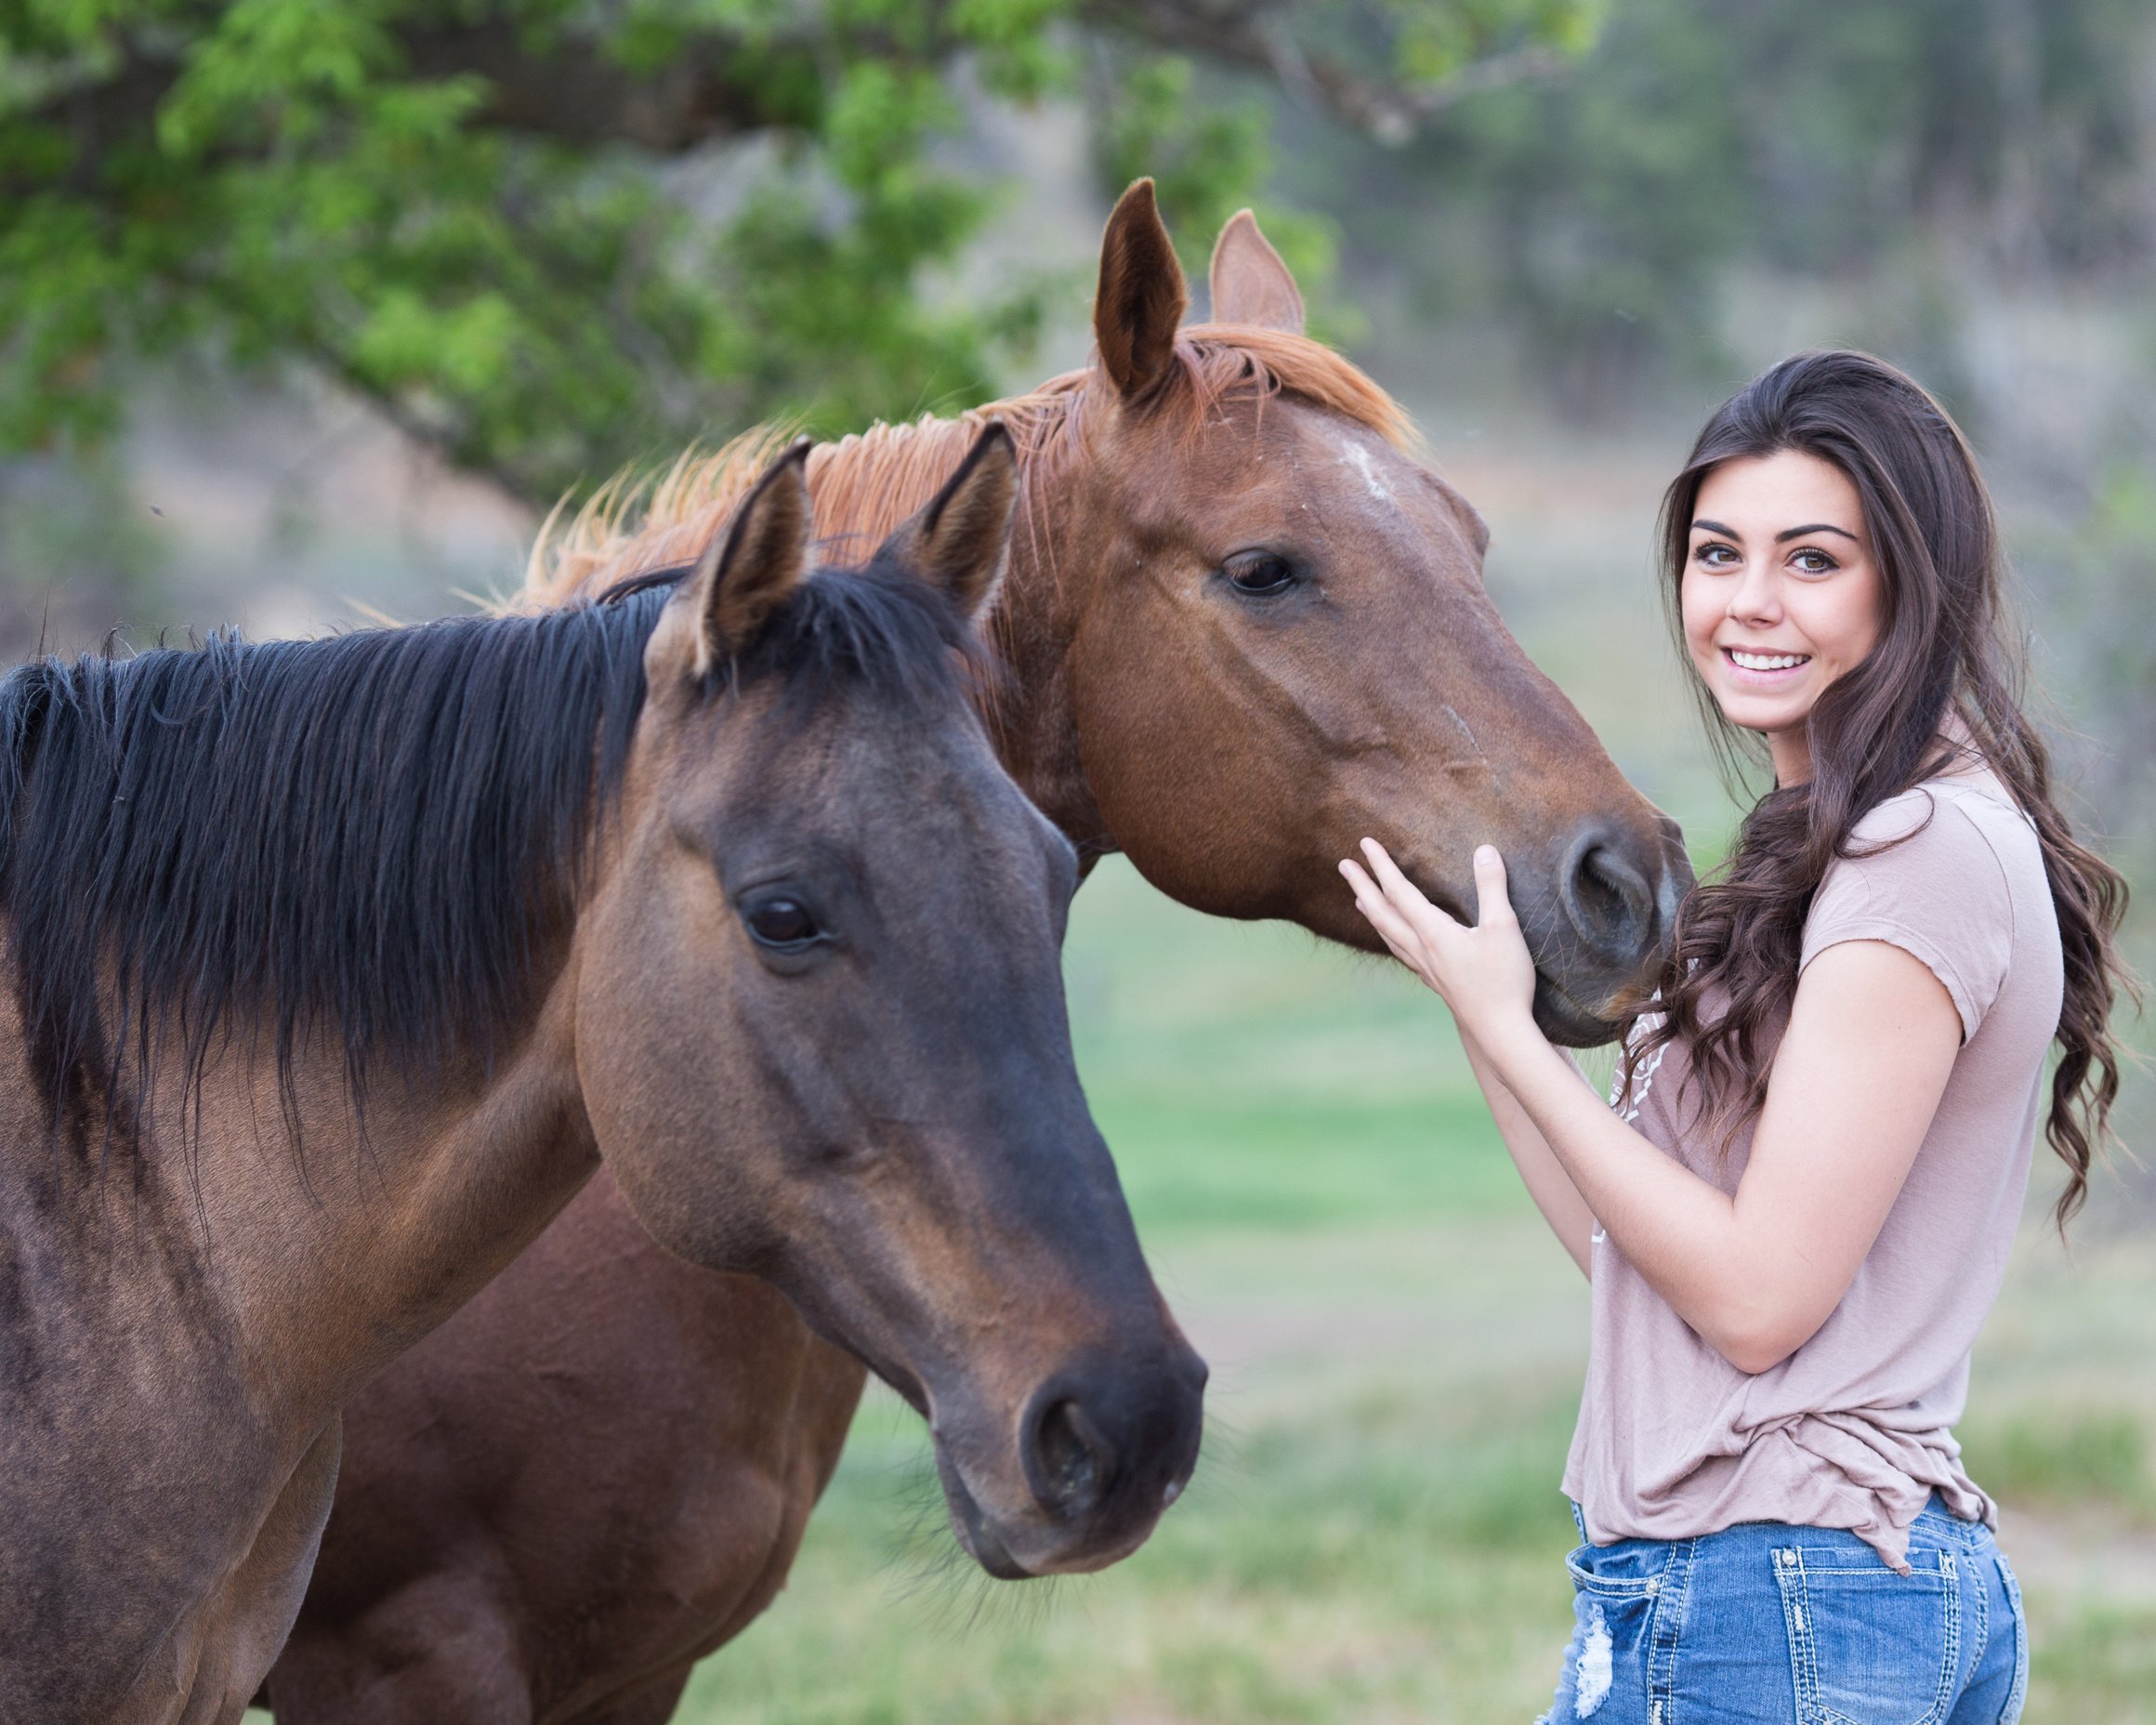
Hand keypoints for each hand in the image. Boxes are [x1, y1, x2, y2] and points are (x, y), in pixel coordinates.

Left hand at [1339, 839, 1540, 1045]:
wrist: (1500, 1032)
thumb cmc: (1503, 980)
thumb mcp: (1502, 927)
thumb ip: (1491, 887)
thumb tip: (1484, 849)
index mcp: (1432, 933)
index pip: (1399, 891)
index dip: (1382, 865)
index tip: (1364, 843)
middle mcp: (1422, 950)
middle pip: (1382, 913)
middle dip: (1362, 886)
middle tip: (1343, 866)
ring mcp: (1426, 969)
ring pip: (1389, 936)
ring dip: (1372, 914)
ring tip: (1359, 901)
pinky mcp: (1437, 983)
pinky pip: (1403, 954)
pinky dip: (1391, 939)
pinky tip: (1398, 943)